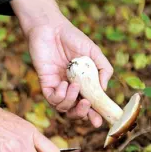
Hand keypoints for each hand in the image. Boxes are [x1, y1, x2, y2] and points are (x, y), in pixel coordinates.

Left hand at [11, 0, 113, 127]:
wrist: (51, 29)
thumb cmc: (73, 39)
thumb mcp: (94, 53)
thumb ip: (102, 70)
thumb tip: (104, 90)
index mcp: (84, 84)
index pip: (89, 104)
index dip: (94, 115)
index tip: (100, 122)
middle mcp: (70, 89)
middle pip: (74, 112)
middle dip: (82, 114)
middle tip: (87, 106)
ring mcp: (57, 87)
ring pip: (63, 108)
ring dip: (71, 101)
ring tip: (75, 86)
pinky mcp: (45, 84)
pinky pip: (52, 99)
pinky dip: (60, 96)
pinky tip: (64, 84)